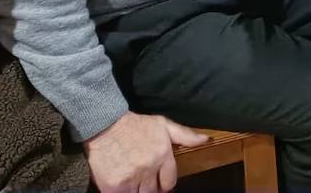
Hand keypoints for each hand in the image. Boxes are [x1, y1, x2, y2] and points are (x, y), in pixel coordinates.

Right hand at [85, 111, 207, 192]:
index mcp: (163, 154)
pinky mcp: (114, 186)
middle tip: (145, 181)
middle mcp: (149, 167)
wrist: (105, 125)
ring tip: (134, 182)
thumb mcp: (163, 124)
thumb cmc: (136, 125)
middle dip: (151, 188)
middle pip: (154, 192)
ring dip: (137, 191)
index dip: (165, 183)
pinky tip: (123, 185)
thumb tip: (205, 140)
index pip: (170, 182)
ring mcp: (131, 178)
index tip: (159, 181)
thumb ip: (185, 135)